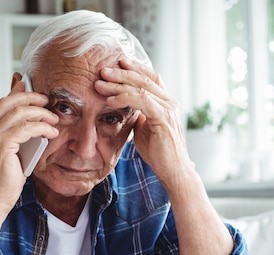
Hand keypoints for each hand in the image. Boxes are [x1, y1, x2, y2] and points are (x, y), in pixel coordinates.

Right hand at [0, 74, 58, 216]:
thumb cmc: (5, 181)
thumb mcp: (13, 153)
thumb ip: (19, 136)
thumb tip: (34, 123)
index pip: (3, 103)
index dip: (19, 93)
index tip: (36, 92)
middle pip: (10, 102)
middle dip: (32, 98)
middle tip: (48, 101)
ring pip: (20, 112)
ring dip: (41, 114)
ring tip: (54, 120)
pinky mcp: (2, 145)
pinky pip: (27, 128)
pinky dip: (43, 128)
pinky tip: (52, 133)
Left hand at [94, 60, 193, 188]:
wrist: (173, 171)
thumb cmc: (159, 153)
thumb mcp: (144, 129)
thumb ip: (137, 115)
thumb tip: (123, 107)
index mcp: (165, 103)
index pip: (150, 78)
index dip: (134, 69)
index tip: (116, 64)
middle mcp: (169, 102)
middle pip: (144, 79)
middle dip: (121, 73)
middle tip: (102, 70)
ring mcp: (168, 109)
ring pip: (141, 88)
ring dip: (118, 85)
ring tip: (100, 84)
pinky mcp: (163, 119)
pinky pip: (142, 101)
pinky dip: (125, 98)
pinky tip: (111, 100)